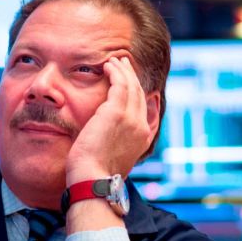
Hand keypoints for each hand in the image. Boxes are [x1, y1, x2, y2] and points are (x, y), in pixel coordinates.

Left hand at [65, 55, 155, 184]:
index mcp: (143, 139)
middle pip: (140, 93)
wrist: (93, 179)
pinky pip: (119, 84)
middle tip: (123, 64)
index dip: (142, 93)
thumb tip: (107, 137)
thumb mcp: (113, 157)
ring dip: (123, 70)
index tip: (136, 83)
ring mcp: (131, 119)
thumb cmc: (95, 173)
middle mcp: (141, 127)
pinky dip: (115, 72)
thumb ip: (116, 143)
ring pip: (131, 86)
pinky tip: (108, 65)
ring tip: (114, 61)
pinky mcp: (116, 112)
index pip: (148, 110)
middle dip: (132, 77)